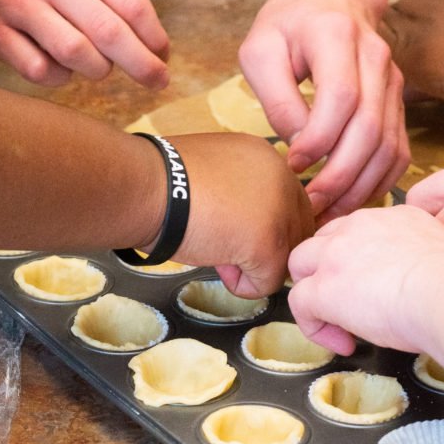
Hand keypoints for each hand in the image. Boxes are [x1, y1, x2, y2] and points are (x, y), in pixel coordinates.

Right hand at [0, 0, 170, 90]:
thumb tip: (146, 30)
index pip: (131, 3)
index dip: (154, 36)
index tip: (164, 53)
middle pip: (109, 35)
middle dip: (142, 65)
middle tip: (157, 79)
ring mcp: (18, 4)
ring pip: (77, 57)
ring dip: (102, 70)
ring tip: (106, 66)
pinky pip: (40, 72)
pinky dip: (62, 77)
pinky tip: (66, 65)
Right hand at [173, 133, 317, 297]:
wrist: (149, 186)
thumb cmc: (167, 179)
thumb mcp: (218, 171)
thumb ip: (244, 190)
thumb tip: (251, 225)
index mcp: (268, 158)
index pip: (288, 205)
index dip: (260, 226)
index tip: (229, 226)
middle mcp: (283, 179)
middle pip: (294, 233)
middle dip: (261, 247)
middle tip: (222, 240)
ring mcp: (280, 211)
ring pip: (284, 260)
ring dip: (251, 265)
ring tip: (217, 249)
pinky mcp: (270, 243)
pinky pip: (267, 284)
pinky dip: (241, 284)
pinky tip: (215, 260)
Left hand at [239, 0, 406, 215]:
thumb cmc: (287, 23)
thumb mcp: (261, 49)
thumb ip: (276, 96)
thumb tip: (298, 145)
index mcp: (337, 35)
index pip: (341, 97)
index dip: (319, 139)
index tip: (292, 163)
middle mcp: (374, 57)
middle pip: (370, 128)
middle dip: (339, 175)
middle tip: (309, 203)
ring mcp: (393, 79)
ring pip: (389, 145)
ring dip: (360, 187)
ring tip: (328, 211)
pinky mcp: (398, 100)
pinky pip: (399, 150)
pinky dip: (380, 181)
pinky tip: (352, 199)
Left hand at [287, 198, 443, 355]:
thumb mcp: (437, 248)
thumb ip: (418, 251)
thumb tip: (422, 275)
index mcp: (387, 217)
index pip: (354, 232)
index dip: (355, 261)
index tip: (372, 289)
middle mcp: (356, 226)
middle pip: (322, 242)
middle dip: (327, 271)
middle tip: (349, 305)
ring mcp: (335, 255)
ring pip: (301, 265)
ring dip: (314, 294)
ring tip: (340, 325)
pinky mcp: (324, 288)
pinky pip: (299, 303)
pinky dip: (314, 327)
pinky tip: (342, 343)